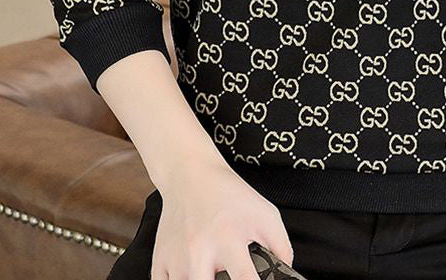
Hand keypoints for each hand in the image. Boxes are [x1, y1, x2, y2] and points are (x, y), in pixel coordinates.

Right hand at [151, 159, 293, 279]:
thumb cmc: (230, 196)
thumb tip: (286, 274)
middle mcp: (200, 250)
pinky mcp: (160, 260)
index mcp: (229, 238)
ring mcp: (177, 258)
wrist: (191, 175)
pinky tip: (191, 275)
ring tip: (210, 272)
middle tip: (228, 275)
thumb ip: (280, 247)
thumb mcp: (265, 213)